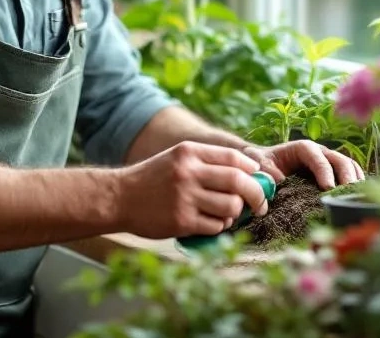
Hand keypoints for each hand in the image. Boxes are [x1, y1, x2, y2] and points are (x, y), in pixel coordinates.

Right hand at [117, 141, 269, 238]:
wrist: (119, 197)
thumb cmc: (153, 179)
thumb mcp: (177, 159)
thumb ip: (208, 163)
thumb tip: (251, 175)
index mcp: (189, 152)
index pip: (235, 158)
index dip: (254, 171)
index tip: (261, 181)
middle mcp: (188, 172)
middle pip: (239, 182)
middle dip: (257, 196)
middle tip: (260, 205)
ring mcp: (185, 197)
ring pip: (231, 207)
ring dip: (234, 214)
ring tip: (224, 214)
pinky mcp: (181, 221)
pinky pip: (216, 226)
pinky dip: (218, 227)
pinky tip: (208, 223)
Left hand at [241, 141, 363, 189]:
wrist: (265, 162)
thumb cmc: (262, 161)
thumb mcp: (258, 161)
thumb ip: (265, 167)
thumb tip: (279, 179)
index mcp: (303, 148)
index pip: (317, 157)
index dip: (324, 171)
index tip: (328, 187)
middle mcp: (320, 153)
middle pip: (339, 160)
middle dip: (346, 176)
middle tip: (348, 195)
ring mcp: (329, 162)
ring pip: (349, 166)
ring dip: (356, 180)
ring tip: (358, 198)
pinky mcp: (333, 173)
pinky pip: (351, 175)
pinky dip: (357, 184)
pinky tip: (358, 199)